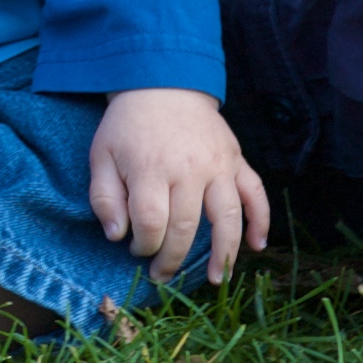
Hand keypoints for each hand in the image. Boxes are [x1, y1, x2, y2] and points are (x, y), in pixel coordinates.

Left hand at [88, 87, 268, 283]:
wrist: (163, 83)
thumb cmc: (128, 126)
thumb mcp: (101, 155)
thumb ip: (104, 198)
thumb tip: (117, 236)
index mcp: (151, 169)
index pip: (150, 223)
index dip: (142, 245)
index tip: (135, 248)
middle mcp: (188, 169)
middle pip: (185, 228)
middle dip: (172, 258)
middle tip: (162, 274)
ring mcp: (217, 165)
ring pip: (226, 217)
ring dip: (223, 253)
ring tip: (216, 279)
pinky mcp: (236, 160)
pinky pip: (255, 192)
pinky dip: (261, 220)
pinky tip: (257, 245)